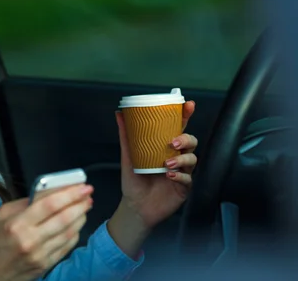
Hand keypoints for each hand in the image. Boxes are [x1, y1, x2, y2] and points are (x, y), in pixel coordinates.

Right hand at [0, 184, 92, 280]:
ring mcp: (40, 255)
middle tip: (88, 195)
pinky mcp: (45, 266)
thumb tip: (48, 193)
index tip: (82, 187)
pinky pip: (66, 247)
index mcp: (17, 223)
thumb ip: (25, 203)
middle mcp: (30, 239)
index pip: (50, 205)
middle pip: (63, 218)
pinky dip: (75, 234)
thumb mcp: (2, 216)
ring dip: (80, 218)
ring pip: (69, 233)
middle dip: (80, 204)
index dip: (70, 194)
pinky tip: (77, 225)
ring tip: (85, 207)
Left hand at [107, 101, 197, 257]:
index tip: (187, 105)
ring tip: (167, 162)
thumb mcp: (128, 156)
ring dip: (182, 158)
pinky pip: (189, 179)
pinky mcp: (184, 188)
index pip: (178, 128)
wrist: (134, 207)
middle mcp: (176, 157)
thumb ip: (126, 135)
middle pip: (191, 142)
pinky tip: (170, 176)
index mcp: (164, 147)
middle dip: (186, 138)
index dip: (185, 115)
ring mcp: (182, 172)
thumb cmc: (133, 181)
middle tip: (173, 141)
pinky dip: (180, 176)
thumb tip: (119, 114)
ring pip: (192, 159)